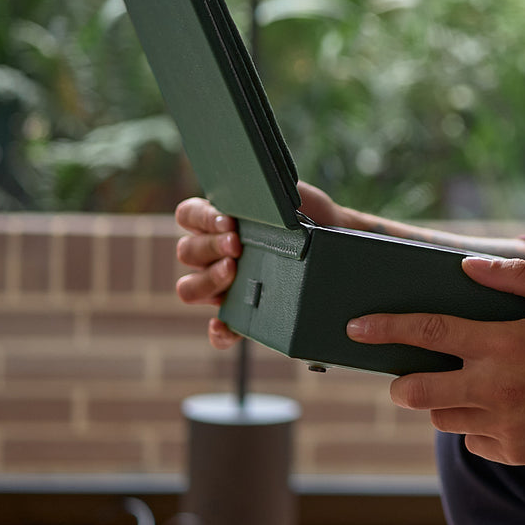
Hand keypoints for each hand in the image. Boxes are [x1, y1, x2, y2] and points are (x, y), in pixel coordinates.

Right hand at [174, 180, 343, 349]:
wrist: (336, 236)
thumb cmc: (306, 212)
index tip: (228, 221)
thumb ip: (263, 193)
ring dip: (208, 280)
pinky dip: (218, 331)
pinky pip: (220, 330)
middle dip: (210, 247)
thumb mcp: (286, 195)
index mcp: (218, 222)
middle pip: (187, 252)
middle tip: (237, 245)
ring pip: (190, 288)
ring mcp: (224, 284)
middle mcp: (213, 253)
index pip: (188, 215)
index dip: (201, 218)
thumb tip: (253, 194)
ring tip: (235, 271)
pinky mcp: (243, 312)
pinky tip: (224, 326)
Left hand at [346, 257, 524, 465]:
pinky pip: (475, 442)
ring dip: (443, 403)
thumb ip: (513, 275)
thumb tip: (466, 266)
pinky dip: (477, 427)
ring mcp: (506, 425)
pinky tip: (501, 410)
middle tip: (406, 374)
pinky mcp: (518, 452)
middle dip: (400, 382)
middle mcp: (498, 388)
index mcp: (505, 343)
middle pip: (416, 391)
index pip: (429, 331)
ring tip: (467, 387)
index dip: (385, 328)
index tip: (357, 326)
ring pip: (443, 419)